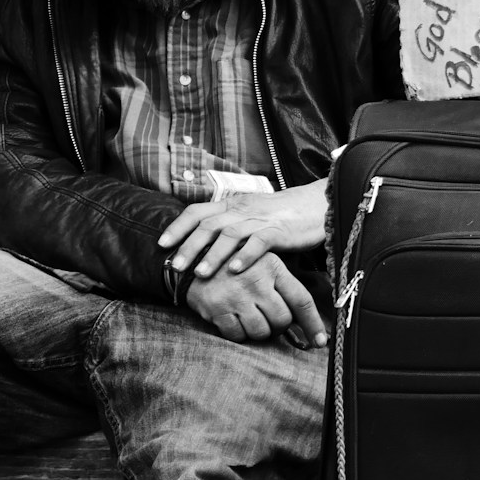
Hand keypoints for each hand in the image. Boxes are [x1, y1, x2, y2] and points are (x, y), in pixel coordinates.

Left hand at [158, 180, 327, 280]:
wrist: (316, 206)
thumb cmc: (281, 216)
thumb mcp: (250, 215)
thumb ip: (229, 225)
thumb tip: (202, 242)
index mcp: (232, 205)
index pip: (197, 211)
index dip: (178, 227)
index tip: (162, 244)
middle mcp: (242, 209)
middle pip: (208, 225)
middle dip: (188, 245)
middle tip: (174, 266)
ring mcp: (260, 220)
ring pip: (230, 234)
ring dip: (212, 254)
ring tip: (199, 273)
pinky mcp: (278, 231)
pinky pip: (258, 243)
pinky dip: (245, 256)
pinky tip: (234, 271)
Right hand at [185, 252, 327, 346]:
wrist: (191, 257)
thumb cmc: (234, 261)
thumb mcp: (262, 260)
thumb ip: (283, 282)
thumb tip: (305, 316)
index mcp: (272, 267)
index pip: (301, 301)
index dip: (313, 324)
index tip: (321, 342)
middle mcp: (256, 281)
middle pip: (283, 320)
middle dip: (279, 326)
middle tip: (270, 319)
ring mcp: (236, 297)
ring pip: (261, 332)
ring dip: (260, 331)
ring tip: (252, 318)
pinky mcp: (217, 310)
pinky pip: (238, 336)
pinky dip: (239, 334)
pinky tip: (235, 320)